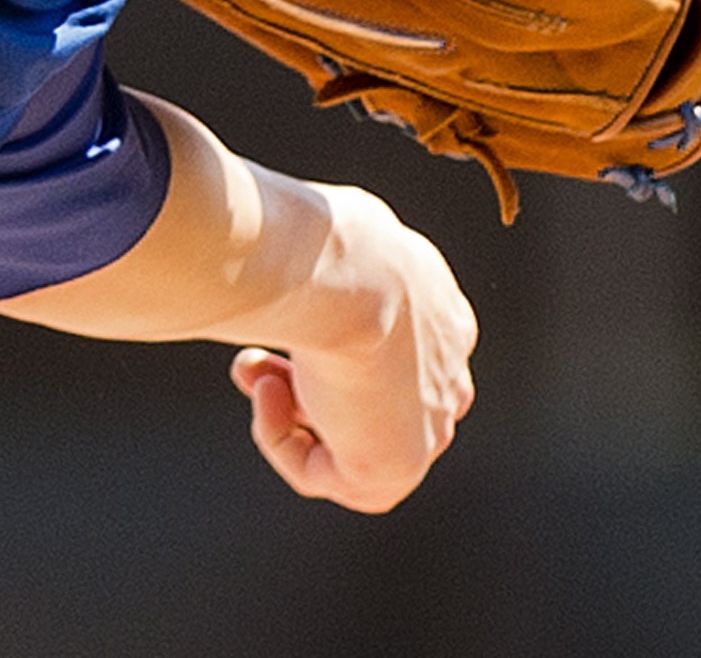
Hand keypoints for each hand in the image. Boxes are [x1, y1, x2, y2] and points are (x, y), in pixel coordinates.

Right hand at [227, 186, 475, 512]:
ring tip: (256, 374)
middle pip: (370, 399)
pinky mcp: (392, 466)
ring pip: (350, 442)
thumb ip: (320, 247)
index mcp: (442, 316)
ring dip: (289, 412)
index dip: (327, 344)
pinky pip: (325, 475)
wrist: (349, 276)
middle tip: (255, 359)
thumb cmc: (332, 240)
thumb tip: (270, 225)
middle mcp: (445, 374)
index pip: (395, 351)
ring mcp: (426, 426)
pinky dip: (281, 440)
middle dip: (305, 381)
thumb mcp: (333, 226)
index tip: (285, 320)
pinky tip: (267, 393)